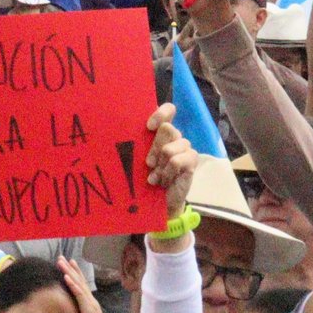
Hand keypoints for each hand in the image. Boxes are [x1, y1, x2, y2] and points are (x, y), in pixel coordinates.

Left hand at [145, 106, 195, 232]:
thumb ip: (136, 143)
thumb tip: (120, 130)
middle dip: (154, 149)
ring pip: (171, 147)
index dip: (161, 114)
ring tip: (156, 176)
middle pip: (167, 129)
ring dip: (160, 165)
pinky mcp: (191, 161)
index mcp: (160, 132)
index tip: (149, 127)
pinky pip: (178, 160)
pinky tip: (164, 180)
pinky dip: (168, 172)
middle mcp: (174, 137)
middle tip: (148, 164)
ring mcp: (184, 148)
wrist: (157, 202)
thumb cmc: (143, 177)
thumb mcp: (136, 159)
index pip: (168, 110)